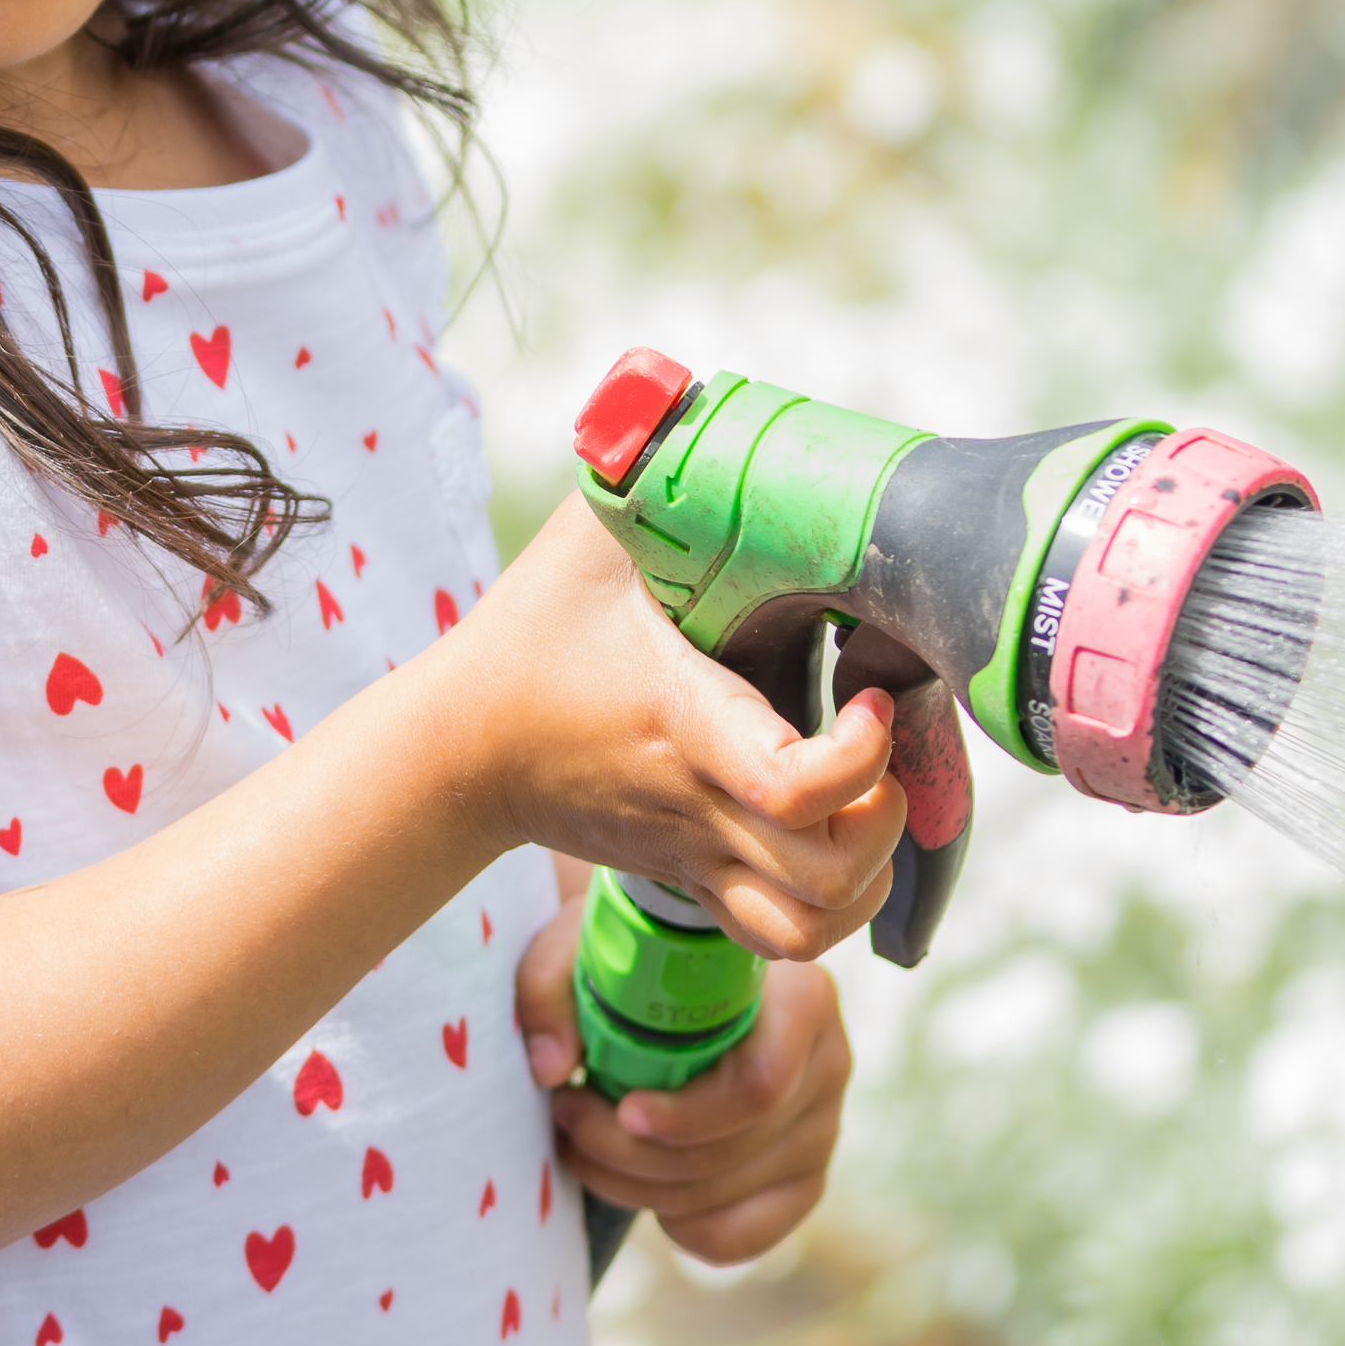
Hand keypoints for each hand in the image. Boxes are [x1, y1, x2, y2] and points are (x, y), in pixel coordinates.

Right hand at [433, 497, 905, 960]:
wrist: (460, 749)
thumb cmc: (531, 632)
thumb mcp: (588, 534)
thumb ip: (652, 467)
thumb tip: (712, 408)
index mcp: (684, 723)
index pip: (792, 786)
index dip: (859, 756)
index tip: (867, 695)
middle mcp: (697, 804)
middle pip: (823, 875)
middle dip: (884, 821)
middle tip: (877, 750)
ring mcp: (695, 854)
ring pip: (809, 927)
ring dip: (865, 876)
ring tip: (866, 805)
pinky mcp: (691, 879)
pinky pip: (780, 937)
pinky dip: (833, 905)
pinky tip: (837, 840)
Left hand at [513, 892, 853, 1270]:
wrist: (676, 980)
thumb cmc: (636, 959)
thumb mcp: (585, 947)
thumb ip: (551, 988)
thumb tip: (551, 1066)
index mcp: (802, 996)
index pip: (761, 1085)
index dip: (689, 1115)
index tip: (623, 1109)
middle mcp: (827, 1063)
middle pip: (732, 1150)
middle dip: (631, 1152)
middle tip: (567, 1115)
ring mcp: (821, 1130)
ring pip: (722, 1195)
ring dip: (633, 1185)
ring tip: (580, 1141)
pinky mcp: (802, 1181)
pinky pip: (737, 1236)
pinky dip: (675, 1225)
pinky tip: (639, 1182)